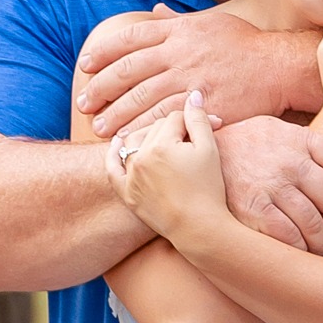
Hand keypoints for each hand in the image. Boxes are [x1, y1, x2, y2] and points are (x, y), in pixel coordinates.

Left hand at [77, 6, 314, 134]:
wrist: (278, 67)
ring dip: (116, 114)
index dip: (102, 52)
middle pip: (128, 70)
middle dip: (101, 88)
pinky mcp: (202, 105)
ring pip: (141, 98)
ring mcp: (190, 79)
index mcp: (178, 31)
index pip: (130, 38)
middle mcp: (179, 53)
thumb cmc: (245, 45)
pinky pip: (164, 119)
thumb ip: (178, 22)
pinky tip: (128, 139)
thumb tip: (154, 12)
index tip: (86, 66)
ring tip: (100, 128)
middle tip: (84, 104)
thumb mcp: (211, 22)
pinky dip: (142, 129)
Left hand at [106, 93, 229, 243]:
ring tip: (160, 138)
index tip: (206, 130)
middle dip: (172, 131)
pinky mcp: (127, 193)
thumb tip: (192, 94)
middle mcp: (141, 158)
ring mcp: (131, 176)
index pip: (173, 119)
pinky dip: (113, 154)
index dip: (191, 122)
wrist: (200, 228)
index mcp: (162, 145)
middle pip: (154, 129)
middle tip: (189, 140)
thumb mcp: (209, 150)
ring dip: (145, 137)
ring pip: (133, 143)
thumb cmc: (209, 189)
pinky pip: (113, 168)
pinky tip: (118, 142)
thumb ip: (199, 119)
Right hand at [213, 115, 322, 252]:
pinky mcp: (252, 209)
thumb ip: (303, 144)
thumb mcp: (272, 130)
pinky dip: (300, 251)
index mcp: (299, 138)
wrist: (191, 157)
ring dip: (322, 242)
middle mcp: (289, 160)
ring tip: (319, 246)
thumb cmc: (238, 148)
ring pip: (315, 224)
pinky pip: (290, 238)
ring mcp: (271, 185)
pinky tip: (298, 252)